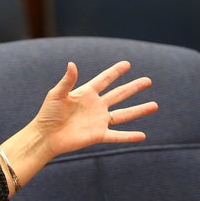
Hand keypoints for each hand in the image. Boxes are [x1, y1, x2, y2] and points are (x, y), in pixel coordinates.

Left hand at [0, 61, 157, 195]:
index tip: (127, 64)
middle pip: (118, 94)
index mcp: (85, 94)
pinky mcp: (98, 135)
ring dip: (139, 110)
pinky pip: (117, 135)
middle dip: (133, 87)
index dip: (115, 72)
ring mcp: (98, 120)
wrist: (45, 135)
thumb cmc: (47, 114)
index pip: (104, 80)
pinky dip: (129, 136)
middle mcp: (95, 106)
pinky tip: (143, 136)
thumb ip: (67, 81)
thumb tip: (72, 64)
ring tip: (154, 105)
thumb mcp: (57, 94)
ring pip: (123, 114)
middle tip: (148, 80)